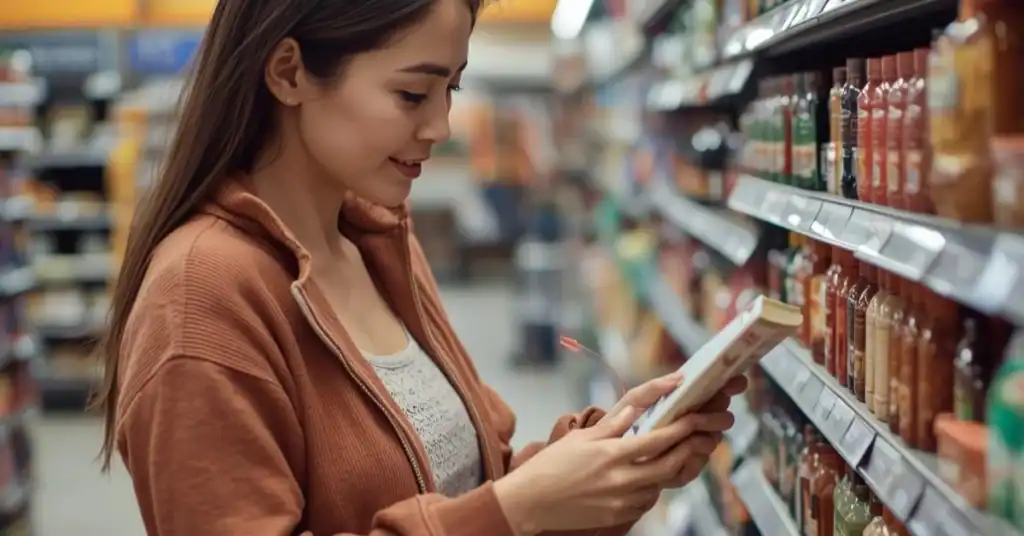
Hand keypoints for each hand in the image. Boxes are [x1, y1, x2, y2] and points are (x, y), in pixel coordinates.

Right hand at [493, 376, 739, 535]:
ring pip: (661, 483)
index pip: (657, 440)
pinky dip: (654, 487)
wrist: (530, 502)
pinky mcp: (617, 515)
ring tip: (679, 453)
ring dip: (673, 467)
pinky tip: (650, 476)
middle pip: (668, 463)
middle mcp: (621, 479)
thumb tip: (635, 409)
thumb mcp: (580, 438)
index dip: (680, 428)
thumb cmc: (551, 466)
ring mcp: (621, 500)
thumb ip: (612, 425)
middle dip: (688, 448)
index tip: (694, 417)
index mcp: (611, 454)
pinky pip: (646, 501)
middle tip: (699, 436)